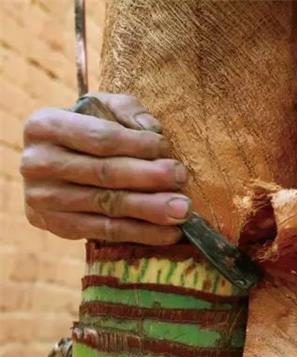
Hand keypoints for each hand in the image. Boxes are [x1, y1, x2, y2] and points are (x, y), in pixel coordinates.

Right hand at [21, 92, 190, 244]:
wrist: (55, 165)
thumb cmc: (88, 130)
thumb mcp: (103, 108)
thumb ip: (127, 110)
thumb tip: (151, 129)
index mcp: (45, 126)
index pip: (100, 138)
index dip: (138, 144)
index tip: (167, 148)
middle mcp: (37, 162)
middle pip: (105, 173)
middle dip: (149, 176)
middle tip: (181, 178)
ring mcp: (43, 198)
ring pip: (107, 205)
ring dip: (151, 209)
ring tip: (183, 209)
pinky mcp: (56, 226)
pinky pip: (106, 231)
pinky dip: (142, 233)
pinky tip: (170, 232)